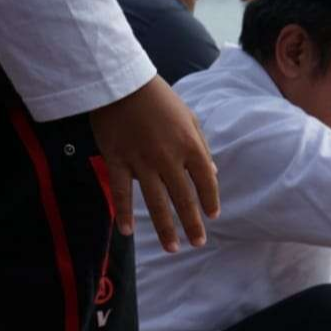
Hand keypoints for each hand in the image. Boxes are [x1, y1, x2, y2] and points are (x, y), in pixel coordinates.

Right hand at [90, 76, 218, 251]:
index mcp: (190, 146)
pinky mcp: (117, 160)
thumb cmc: (158, 99)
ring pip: (156, 202)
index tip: (213, 216)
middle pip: (184, 198)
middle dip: (192, 223)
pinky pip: (122, 192)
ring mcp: (142, 162)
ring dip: (165, 228)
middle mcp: (169, 158)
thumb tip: (214, 174)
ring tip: (173, 248)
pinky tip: (127, 231)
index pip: (206, 181)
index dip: (210, 200)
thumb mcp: (189, 119)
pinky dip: (123, 213)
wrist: (120, 82)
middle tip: (198, 243)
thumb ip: (201, 148)